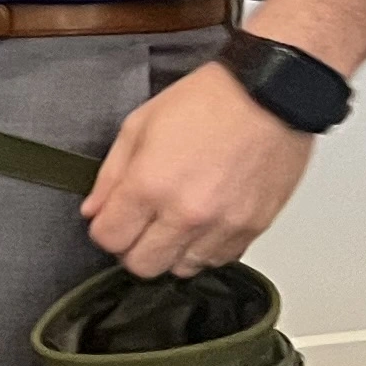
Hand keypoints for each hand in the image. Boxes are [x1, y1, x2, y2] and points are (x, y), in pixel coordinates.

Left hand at [82, 63, 312, 277]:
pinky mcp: (254, 229)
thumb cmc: (208, 102)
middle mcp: (186, 214)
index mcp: (150, 185)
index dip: (104, 230)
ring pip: (183, 269)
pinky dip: (207, 249)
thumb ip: (110, 176)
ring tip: (175, 222)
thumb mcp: (139, 125)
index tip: (112, 218)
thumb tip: (94, 210)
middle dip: (133, 248)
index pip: (109, 239)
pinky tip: (204, 224)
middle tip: (139, 226)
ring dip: (172, 251)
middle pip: (143, 266)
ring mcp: (223, 226)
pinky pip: (220, 260)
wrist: (271, 96)